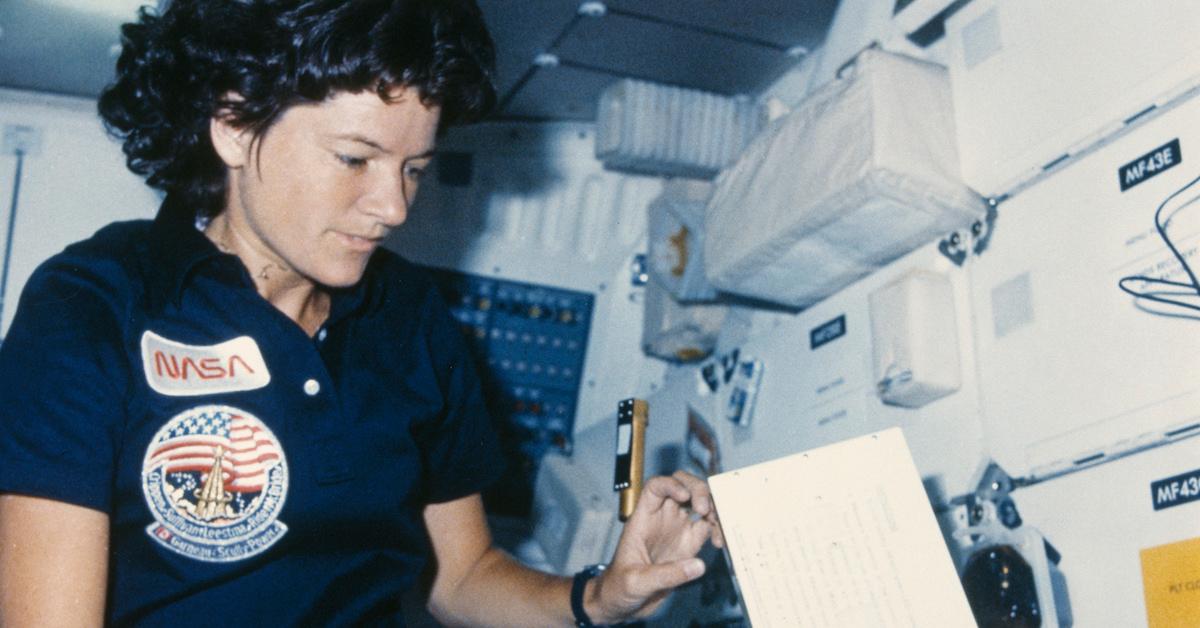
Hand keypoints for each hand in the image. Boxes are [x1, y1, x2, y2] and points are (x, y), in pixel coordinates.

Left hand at [586, 470, 724, 623]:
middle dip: (698, 490)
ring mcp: (677, 529)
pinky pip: (709, 527)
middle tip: (705, 510)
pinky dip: (718, 528)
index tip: (684, 496)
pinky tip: (720, 542)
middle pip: (683, 486)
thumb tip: (698, 566)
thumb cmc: (618, 587)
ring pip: (699, 502)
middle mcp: (662, 518)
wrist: (623, 603)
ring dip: (713, 507)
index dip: (671, 483)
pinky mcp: (689, 544)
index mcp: (643, 518)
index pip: (656, 486)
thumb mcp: (635, 582)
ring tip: (718, 524)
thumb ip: (665, 575)